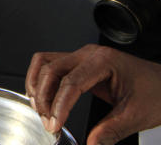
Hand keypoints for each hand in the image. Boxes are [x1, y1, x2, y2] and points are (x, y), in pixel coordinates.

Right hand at [26, 44, 160, 144]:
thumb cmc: (157, 92)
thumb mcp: (136, 116)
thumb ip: (110, 131)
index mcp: (104, 62)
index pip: (71, 82)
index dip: (59, 105)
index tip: (54, 124)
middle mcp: (89, 55)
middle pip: (51, 69)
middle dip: (44, 97)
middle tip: (47, 121)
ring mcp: (83, 56)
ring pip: (45, 62)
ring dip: (37, 85)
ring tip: (39, 108)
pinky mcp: (80, 63)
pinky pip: (52, 65)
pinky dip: (42, 80)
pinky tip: (42, 97)